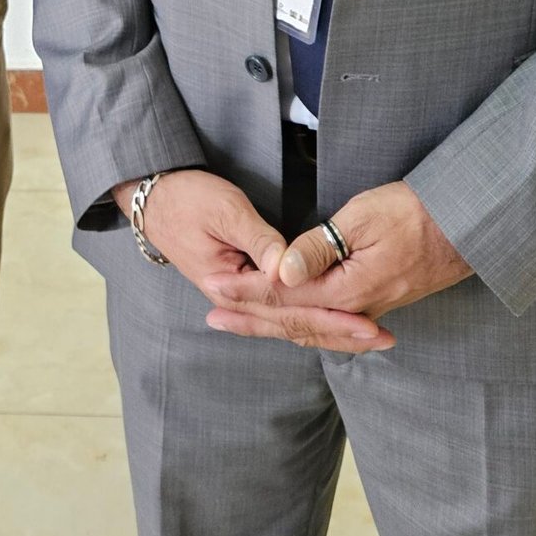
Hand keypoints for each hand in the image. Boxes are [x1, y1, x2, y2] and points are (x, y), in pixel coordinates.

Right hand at [110, 170, 392, 352]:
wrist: (153, 196)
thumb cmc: (188, 198)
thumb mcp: (226, 212)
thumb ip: (261, 242)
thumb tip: (290, 271)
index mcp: (233, 285)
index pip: (292, 311)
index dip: (333, 318)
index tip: (368, 323)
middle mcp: (238, 298)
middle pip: (296, 324)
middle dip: (341, 331)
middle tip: (382, 338)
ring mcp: (241, 294)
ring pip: (291, 322)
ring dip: (330, 330)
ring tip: (369, 337)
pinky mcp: (246, 283)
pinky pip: (283, 310)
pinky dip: (310, 318)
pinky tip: (333, 324)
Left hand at [202, 182, 465, 352]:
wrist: (466, 226)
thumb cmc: (415, 213)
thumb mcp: (363, 218)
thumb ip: (320, 247)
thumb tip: (282, 273)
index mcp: (347, 290)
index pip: (284, 296)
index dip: (246, 291)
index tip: (212, 284)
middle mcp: (355, 310)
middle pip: (292, 320)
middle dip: (249, 317)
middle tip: (211, 318)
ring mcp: (367, 311)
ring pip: (309, 326)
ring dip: (270, 325)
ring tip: (236, 324)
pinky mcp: (375, 305)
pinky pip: (327, 323)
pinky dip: (299, 325)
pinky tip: (288, 325)